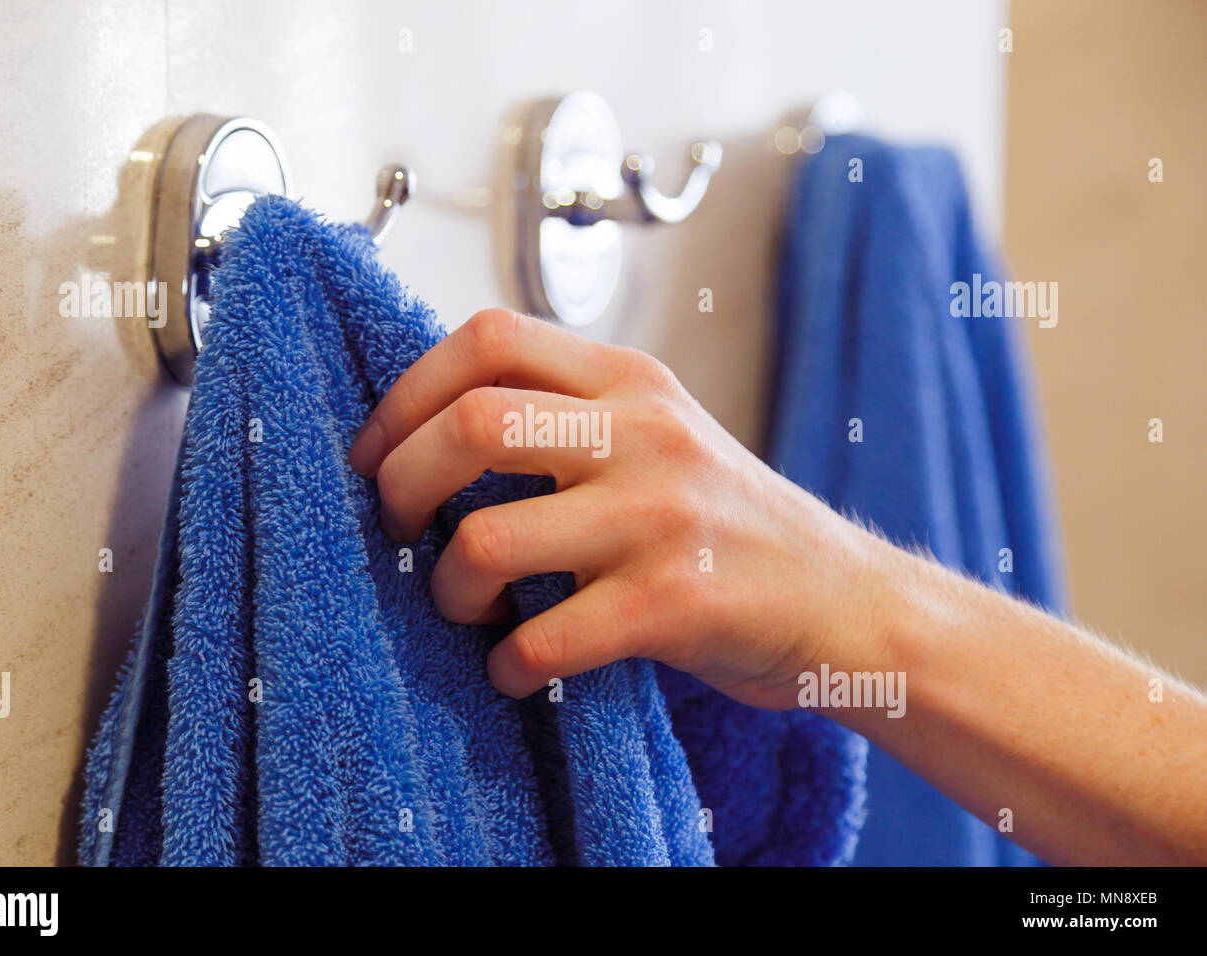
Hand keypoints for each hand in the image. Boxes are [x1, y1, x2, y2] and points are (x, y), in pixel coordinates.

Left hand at [348, 309, 886, 707]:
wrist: (841, 602)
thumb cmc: (728, 524)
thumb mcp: (658, 434)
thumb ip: (566, 415)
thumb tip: (428, 432)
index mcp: (631, 380)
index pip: (490, 338)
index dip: (407, 393)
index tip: (377, 451)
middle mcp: (646, 433)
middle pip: (472, 425)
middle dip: (403, 485)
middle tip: (400, 530)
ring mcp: (662, 518)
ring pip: (489, 540)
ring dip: (449, 588)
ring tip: (468, 609)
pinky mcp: (674, 605)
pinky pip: (542, 639)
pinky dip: (506, 665)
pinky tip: (517, 670)